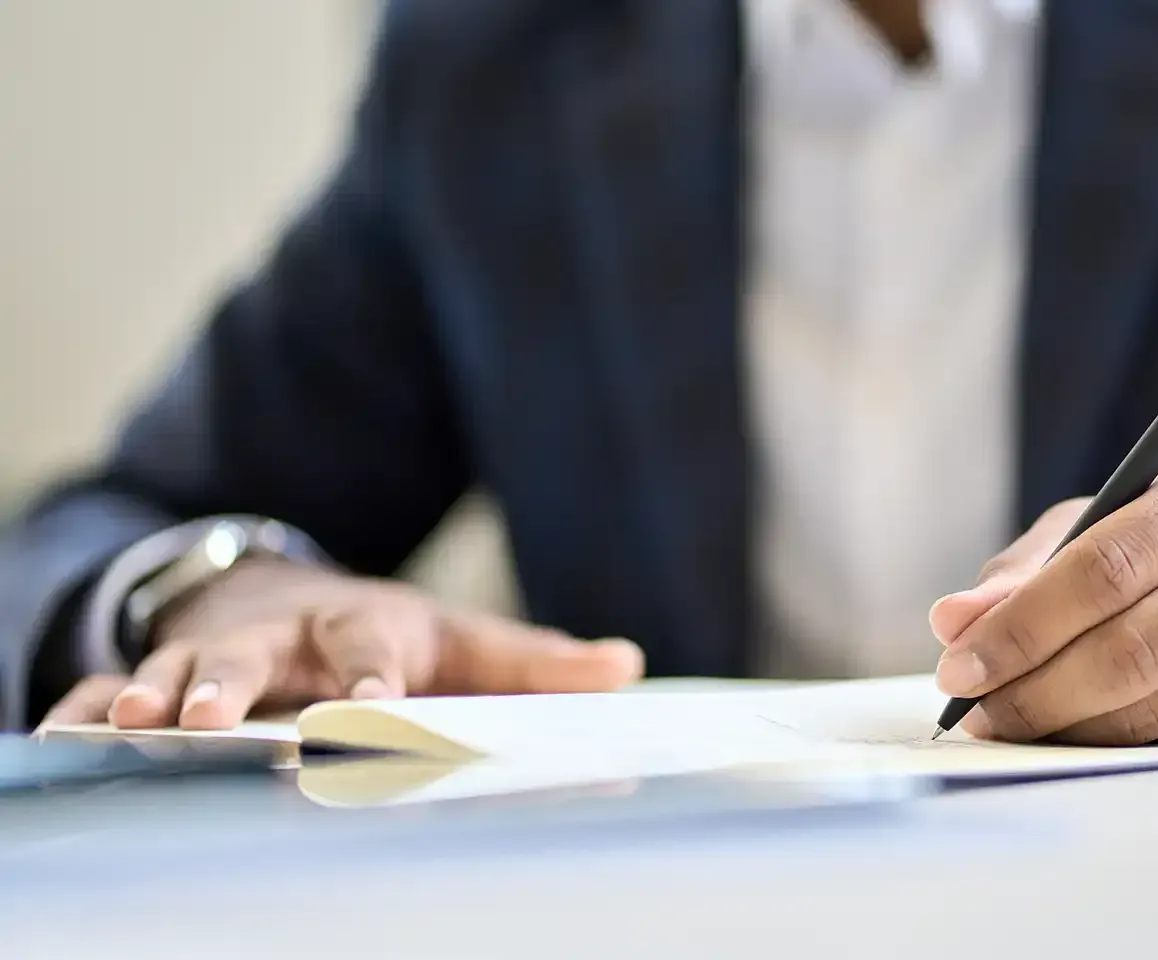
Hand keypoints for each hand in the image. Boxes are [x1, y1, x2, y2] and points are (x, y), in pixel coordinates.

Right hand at [42, 558, 643, 729]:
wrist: (285, 596)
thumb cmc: (389, 637)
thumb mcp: (463, 643)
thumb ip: (536, 664)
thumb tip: (627, 668)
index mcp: (367, 627)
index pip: (372, 647)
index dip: (373, 677)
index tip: (374, 708)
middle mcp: (285, 638)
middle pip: (255, 654)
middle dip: (232, 682)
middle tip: (215, 718)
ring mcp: (216, 655)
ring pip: (175, 670)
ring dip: (152, 697)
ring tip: (120, 725)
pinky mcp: (163, 676)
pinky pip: (112, 693)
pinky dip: (80, 712)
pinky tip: (59, 738)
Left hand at [928, 444, 1157, 752]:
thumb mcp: (1120, 520)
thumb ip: (1033, 566)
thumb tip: (953, 620)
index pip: (1105, 567)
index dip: (1022, 624)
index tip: (958, 663)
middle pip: (1129, 649)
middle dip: (1033, 690)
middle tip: (974, 712)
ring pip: (1154, 709)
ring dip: (1064, 729)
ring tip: (1009, 726)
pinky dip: (1113, 750)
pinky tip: (1074, 740)